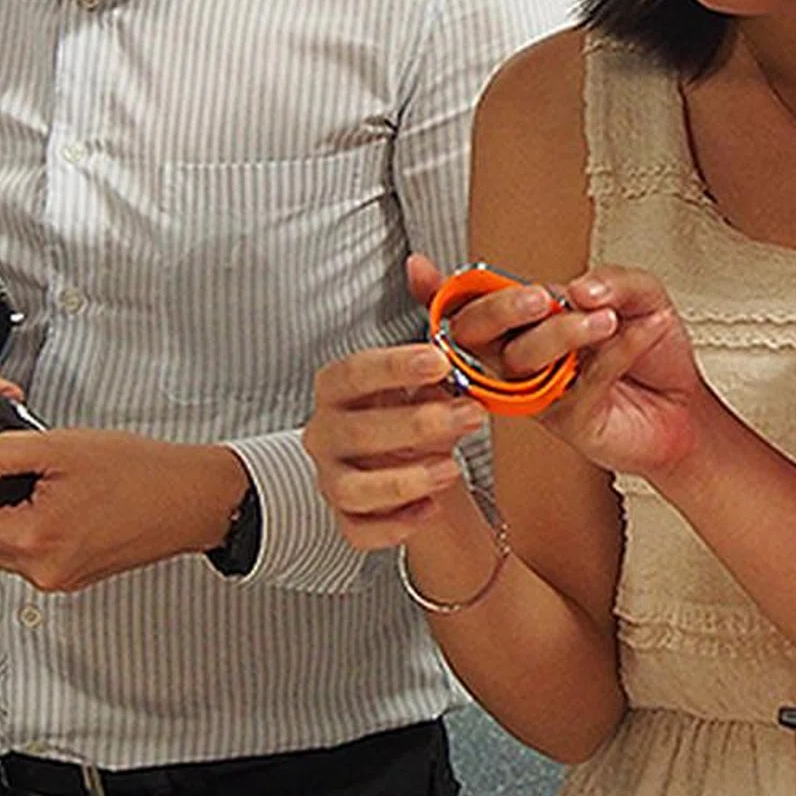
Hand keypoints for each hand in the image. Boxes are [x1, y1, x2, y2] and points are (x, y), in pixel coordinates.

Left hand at [0, 430, 249, 592]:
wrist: (192, 498)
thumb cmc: (142, 472)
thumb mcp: (61, 447)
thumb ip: (2, 454)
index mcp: (34, 540)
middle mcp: (43, 570)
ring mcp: (61, 578)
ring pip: (6, 545)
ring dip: (4, 514)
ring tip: (32, 477)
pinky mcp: (77, 576)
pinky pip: (34, 551)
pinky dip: (30, 525)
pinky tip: (53, 497)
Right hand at [304, 290, 487, 552]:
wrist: (412, 465)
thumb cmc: (414, 405)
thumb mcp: (423, 365)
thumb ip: (426, 315)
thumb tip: (421, 263)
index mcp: (337, 388)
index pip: (352, 373)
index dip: (392, 367)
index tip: (439, 361)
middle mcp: (324, 432)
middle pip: (357, 432)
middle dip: (417, 424)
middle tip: (471, 416)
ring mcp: (331, 479)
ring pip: (354, 487)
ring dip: (406, 479)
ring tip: (453, 468)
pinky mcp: (346, 521)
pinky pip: (360, 531)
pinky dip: (394, 526)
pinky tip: (429, 511)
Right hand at [461, 264, 714, 479]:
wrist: (687, 410)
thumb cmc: (653, 354)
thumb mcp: (641, 296)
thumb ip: (612, 279)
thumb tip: (577, 287)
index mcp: (529, 321)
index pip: (477, 301)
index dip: (441, 290)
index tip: (421, 270)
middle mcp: (524, 355)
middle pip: (478, 334)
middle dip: (502, 309)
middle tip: (542, 297)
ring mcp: (539, 390)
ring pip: (523, 360)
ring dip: (565, 332)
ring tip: (608, 318)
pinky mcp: (566, 420)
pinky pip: (577, 381)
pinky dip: (615, 352)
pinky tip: (643, 331)